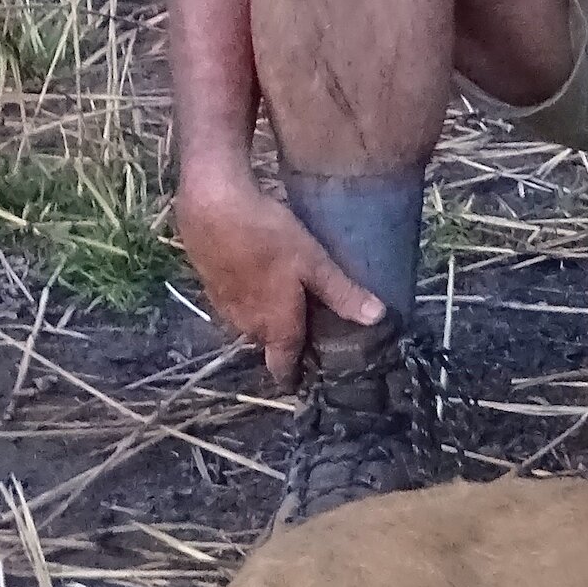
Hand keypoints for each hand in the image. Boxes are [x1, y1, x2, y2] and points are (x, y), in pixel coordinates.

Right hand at [174, 173, 381, 385]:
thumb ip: (342, 293)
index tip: (305, 381)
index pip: (282, 367)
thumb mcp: (314, 263)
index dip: (294, 377)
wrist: (211, 205)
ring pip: (248, 325)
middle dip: (284, 345)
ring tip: (285, 306)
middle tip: (307, 332)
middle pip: (267, 345)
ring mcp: (224, 305)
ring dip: (264, 321)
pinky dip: (248, 299)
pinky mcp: (209, 284)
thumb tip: (378, 318)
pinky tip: (258, 279)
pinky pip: (234, 304)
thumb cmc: (267, 236)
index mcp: (275, 326)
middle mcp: (246, 324)